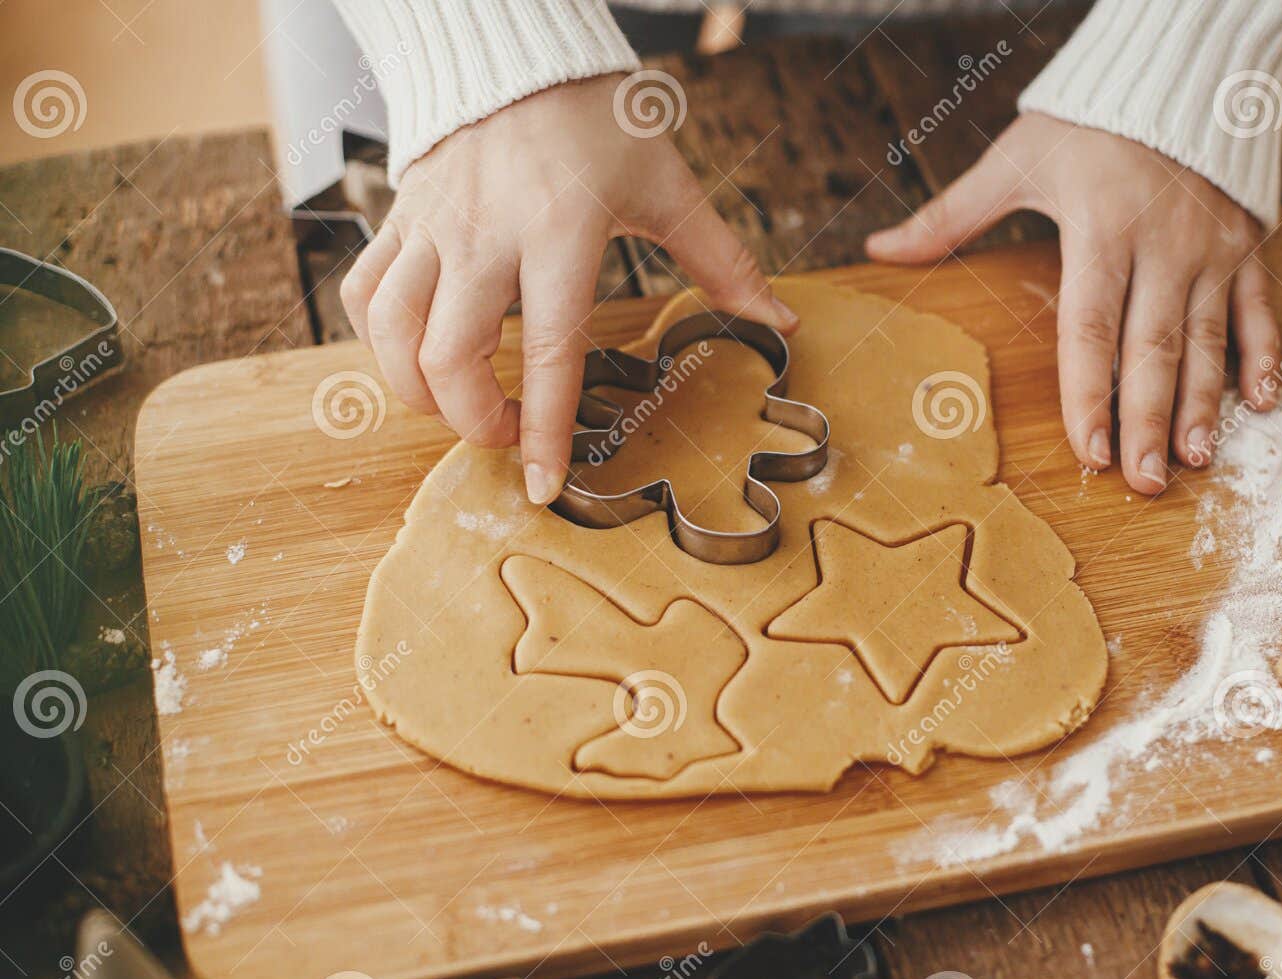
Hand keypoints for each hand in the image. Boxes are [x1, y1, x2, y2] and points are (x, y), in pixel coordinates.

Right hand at [340, 75, 797, 503]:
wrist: (517, 51)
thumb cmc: (598, 120)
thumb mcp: (668, 185)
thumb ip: (722, 261)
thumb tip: (778, 322)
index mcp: (561, 232)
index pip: (548, 352)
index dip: (543, 430)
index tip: (544, 486)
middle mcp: (486, 234)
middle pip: (448, 359)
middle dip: (474, 423)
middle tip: (511, 435)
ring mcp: (433, 227)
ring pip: (391, 334)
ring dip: (418, 392)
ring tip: (459, 405)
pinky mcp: (399, 217)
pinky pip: (365, 293)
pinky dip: (379, 340)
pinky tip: (416, 356)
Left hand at [867, 115, 1278, 495]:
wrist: (1180, 66)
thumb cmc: (1090, 118)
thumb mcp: (1016, 158)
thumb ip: (951, 215)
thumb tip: (880, 251)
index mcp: (1100, 228)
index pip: (1090, 329)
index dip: (1089, 394)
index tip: (1088, 452)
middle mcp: (1162, 245)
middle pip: (1152, 349)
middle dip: (1148, 422)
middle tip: (1146, 484)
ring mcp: (1212, 247)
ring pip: (1207, 341)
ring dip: (1204, 405)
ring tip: (1198, 461)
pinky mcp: (1248, 244)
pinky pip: (1258, 308)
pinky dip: (1264, 355)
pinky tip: (1261, 404)